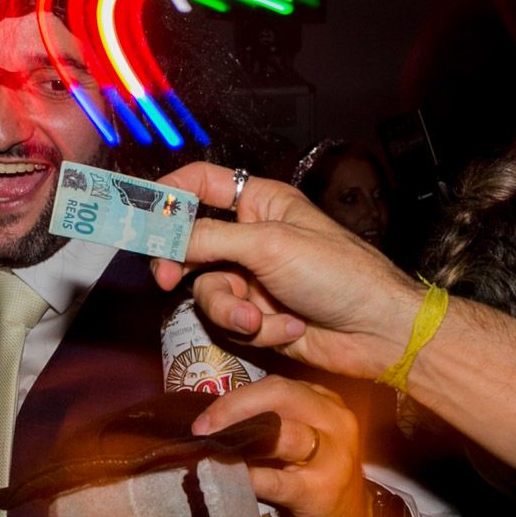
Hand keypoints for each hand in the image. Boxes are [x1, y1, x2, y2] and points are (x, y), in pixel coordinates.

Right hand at [150, 164, 422, 381]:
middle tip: (165, 279)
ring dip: (232, 308)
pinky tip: (289, 327)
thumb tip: (164, 236)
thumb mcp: (270, 245)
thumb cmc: (339, 274)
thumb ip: (210, 239)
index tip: (139, 214)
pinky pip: (231, 319)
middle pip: (191, 243)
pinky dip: (257, 328)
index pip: (202, 184)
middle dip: (183, 266)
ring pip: (208, 289)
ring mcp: (255, 277)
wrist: (376, 332)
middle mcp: (254, 236)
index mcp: (261, 202)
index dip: (169, 195)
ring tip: (260, 318)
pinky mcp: (260, 315)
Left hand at [195, 375, 375, 516]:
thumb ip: (272, 424)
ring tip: (210, 448)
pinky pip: (276, 480)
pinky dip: (248, 476)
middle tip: (201, 428)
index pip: (277, 386)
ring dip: (240, 437)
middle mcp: (336, 422)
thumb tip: (214, 420)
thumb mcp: (301, 445)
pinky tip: (227, 478)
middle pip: (281, 396)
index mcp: (327, 404)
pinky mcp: (321, 492)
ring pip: (283, 432)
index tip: (204, 416)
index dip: (236, 397)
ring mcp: (333, 457)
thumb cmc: (314, 484)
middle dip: (234, 408)